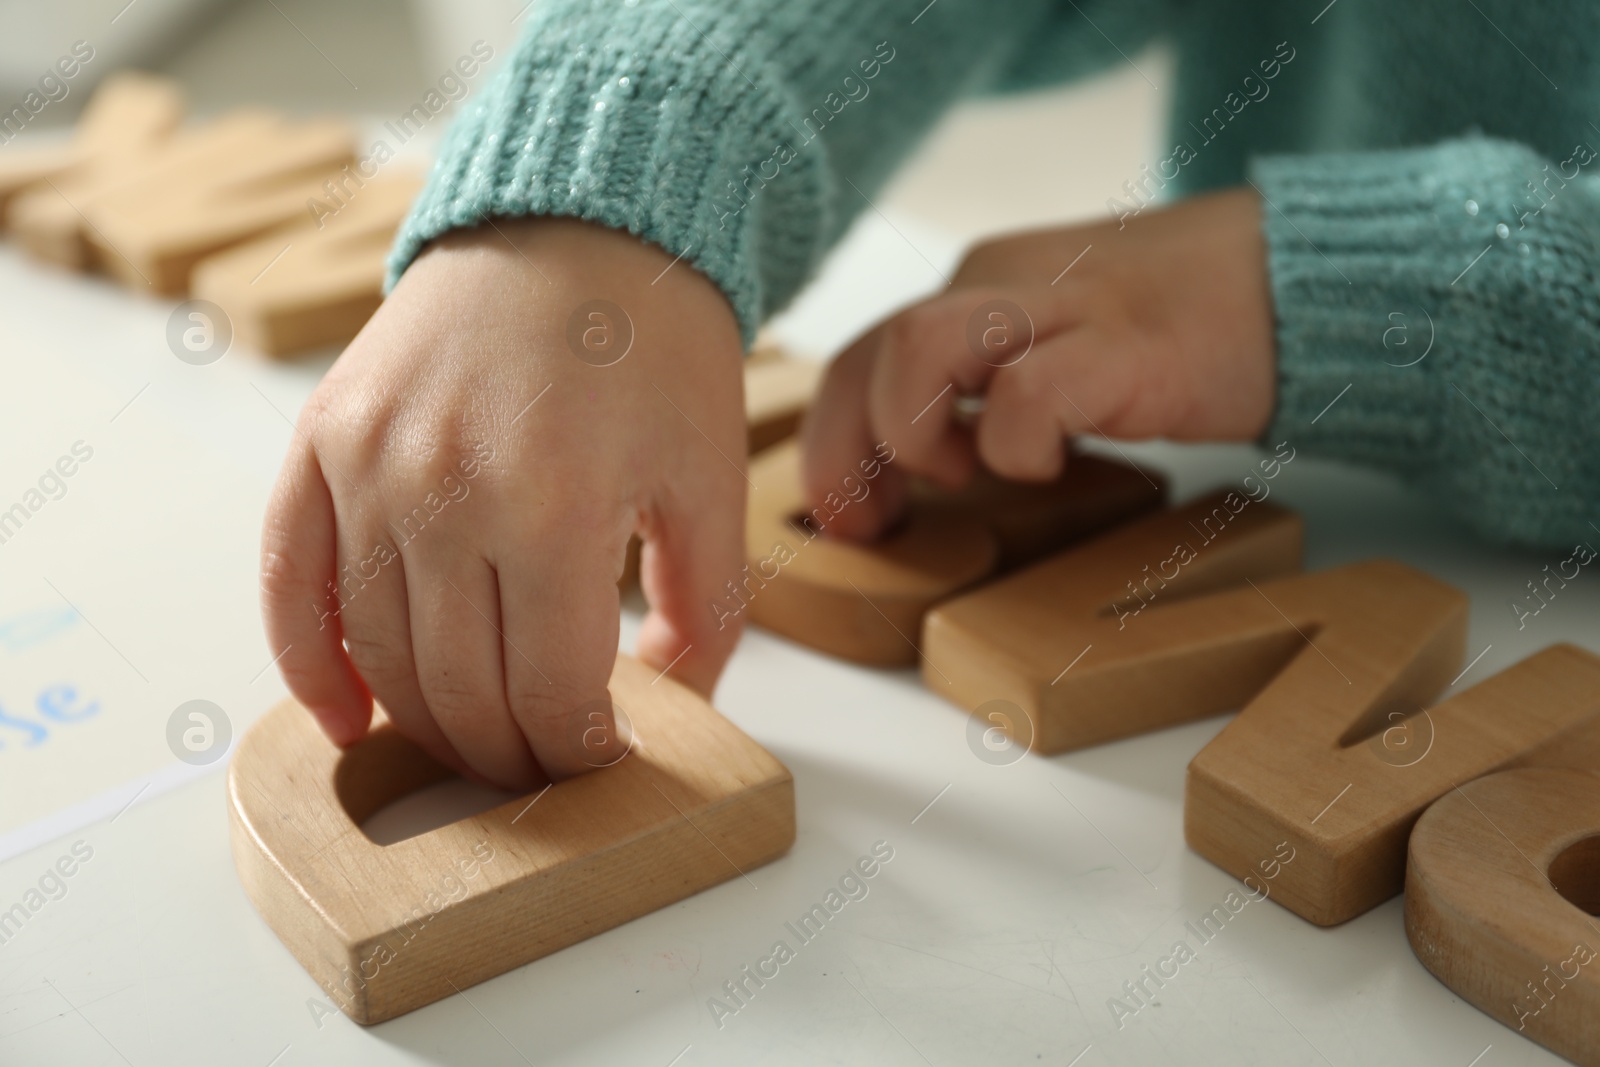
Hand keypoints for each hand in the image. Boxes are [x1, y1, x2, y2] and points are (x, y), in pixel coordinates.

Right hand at [260, 218, 747, 788]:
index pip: (548, 692)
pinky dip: (306, 662)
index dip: (576, 750)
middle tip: (540, 765)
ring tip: (472, 742)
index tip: (597, 758)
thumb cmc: (655, 350)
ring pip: (374, 653)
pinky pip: (287, 579)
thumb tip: (671, 707)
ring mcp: (368, 463)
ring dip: (423, 724)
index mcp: (557, 507)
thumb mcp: (710, 480)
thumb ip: (703, 610)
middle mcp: (446, 491)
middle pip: (457, 690)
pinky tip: (342, 716)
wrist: (577, 225)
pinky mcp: (320, 438)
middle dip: (506, 754)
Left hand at [801, 188, 1275, 538]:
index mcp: (980, 286)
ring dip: (914, 430)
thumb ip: (985, 383)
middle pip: (871, 351)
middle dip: (848, 451)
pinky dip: (1017, 445)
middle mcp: (1001, 284)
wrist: (1290, 280)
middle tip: (877, 523)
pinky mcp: (1122, 347)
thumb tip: (918, 467)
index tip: (848, 516)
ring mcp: (1060, 309)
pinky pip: (1027, 393)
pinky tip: (1052, 465)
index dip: (832, 440)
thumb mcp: (1055, 345)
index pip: (861, 352)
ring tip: (963, 473)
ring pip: (921, 346)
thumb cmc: (1171, 331)